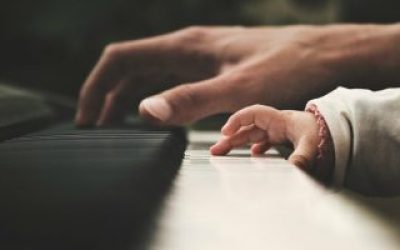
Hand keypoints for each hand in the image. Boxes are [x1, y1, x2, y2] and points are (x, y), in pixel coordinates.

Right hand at [75, 24, 398, 125]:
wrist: (325, 55)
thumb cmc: (289, 66)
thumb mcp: (239, 89)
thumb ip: (192, 99)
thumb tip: (145, 111)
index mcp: (184, 47)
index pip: (121, 59)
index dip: (96, 86)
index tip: (86, 116)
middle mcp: (187, 48)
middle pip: (130, 68)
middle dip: (106, 96)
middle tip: (96, 129)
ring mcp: (200, 57)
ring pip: (149, 75)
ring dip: (127, 99)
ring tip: (117, 126)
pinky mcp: (213, 68)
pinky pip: (171, 82)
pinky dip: (153, 99)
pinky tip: (157, 116)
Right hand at [210, 105, 318, 169]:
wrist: (338, 131)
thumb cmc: (325, 132)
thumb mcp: (313, 144)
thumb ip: (302, 156)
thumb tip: (293, 168)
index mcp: (280, 120)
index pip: (253, 113)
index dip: (237, 120)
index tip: (225, 132)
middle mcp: (276, 124)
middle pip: (247, 127)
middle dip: (230, 137)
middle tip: (216, 149)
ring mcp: (278, 131)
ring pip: (252, 134)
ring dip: (237, 142)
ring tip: (223, 152)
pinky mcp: (282, 138)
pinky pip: (262, 140)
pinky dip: (254, 146)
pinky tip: (251, 154)